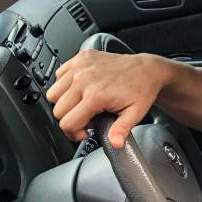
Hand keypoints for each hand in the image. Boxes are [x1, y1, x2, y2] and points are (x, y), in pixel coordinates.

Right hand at [46, 50, 169, 147]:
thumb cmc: (142, 89)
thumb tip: (114, 143)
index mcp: (96, 95)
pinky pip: (59, 76)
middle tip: (87, 118)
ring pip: (53, 94)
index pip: (67, 123)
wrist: (148, 69)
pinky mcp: (81, 58)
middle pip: (58, 110)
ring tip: (83, 104)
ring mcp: (81, 66)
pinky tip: (81, 89)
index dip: (74, 133)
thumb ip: (121, 130)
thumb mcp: (135, 114)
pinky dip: (65, 85)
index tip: (85, 132)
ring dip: (64, 102)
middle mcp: (85, 79)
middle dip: (70, 119)